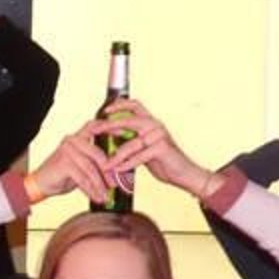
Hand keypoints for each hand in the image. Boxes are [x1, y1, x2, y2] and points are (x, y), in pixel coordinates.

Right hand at [31, 120, 119, 203]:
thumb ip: (95, 163)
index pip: (95, 127)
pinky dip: (91, 190)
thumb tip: (118, 170)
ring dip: (100, 184)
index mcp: (76, 137)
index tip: (125, 135)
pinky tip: (96, 197)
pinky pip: (83, 178)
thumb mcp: (81, 165)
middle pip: (97, 153)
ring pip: (91, 168)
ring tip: (105, 195)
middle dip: (108, 171)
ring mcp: (66, 151)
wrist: (40, 184)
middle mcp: (71, 141)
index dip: (110, 128)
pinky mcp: (63, 163)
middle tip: (115, 184)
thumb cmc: (61, 175)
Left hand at [94, 99, 213, 193]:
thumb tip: (110, 131)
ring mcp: (159, 136)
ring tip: (106, 165)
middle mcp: (155, 125)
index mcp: (151, 122)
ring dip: (116, 155)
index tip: (104, 110)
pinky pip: (139, 156)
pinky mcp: (162, 148)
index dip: (119, 105)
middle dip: (109, 125)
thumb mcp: (143, 147)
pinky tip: (118, 169)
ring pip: (131, 143)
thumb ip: (130, 138)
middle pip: (129, 119)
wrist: (183, 173)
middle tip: (95, 131)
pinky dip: (127, 163)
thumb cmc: (162, 161)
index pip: (135, 105)